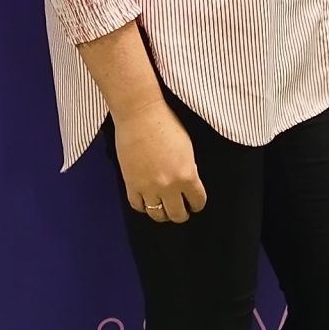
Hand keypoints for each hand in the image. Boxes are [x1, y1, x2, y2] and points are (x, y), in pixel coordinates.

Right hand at [115, 101, 207, 225]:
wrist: (139, 114)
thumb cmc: (165, 123)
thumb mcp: (188, 148)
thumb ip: (189, 169)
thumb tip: (187, 183)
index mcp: (187, 175)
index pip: (197, 201)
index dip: (197, 204)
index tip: (195, 204)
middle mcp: (168, 186)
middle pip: (177, 215)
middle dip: (181, 213)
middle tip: (181, 209)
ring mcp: (148, 187)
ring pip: (157, 215)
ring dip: (163, 214)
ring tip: (164, 208)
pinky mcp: (131, 184)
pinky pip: (138, 206)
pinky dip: (143, 206)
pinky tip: (147, 201)